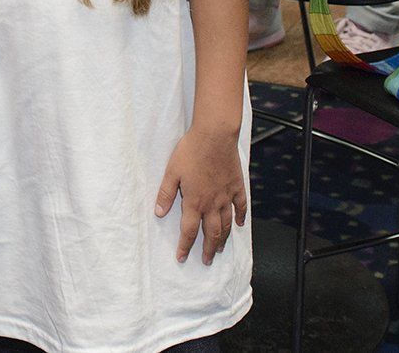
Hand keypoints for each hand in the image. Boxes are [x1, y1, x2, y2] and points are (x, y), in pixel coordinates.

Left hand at [155, 124, 247, 265]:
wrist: (214, 137)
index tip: (181, 258)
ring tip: (219, 249)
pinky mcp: (237, 187)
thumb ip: (165, 193)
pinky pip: (241, 206)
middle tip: (205, 261)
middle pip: (211, 233)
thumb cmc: (190, 151)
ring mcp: (227, 196)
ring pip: (227, 224)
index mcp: (194, 201)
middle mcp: (212, 203)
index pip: (189, 230)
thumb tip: (158, 212)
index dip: (184, 246)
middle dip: (207, 249)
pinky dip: (240, 217)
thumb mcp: (171, 172)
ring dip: (223, 239)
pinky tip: (239, 225)